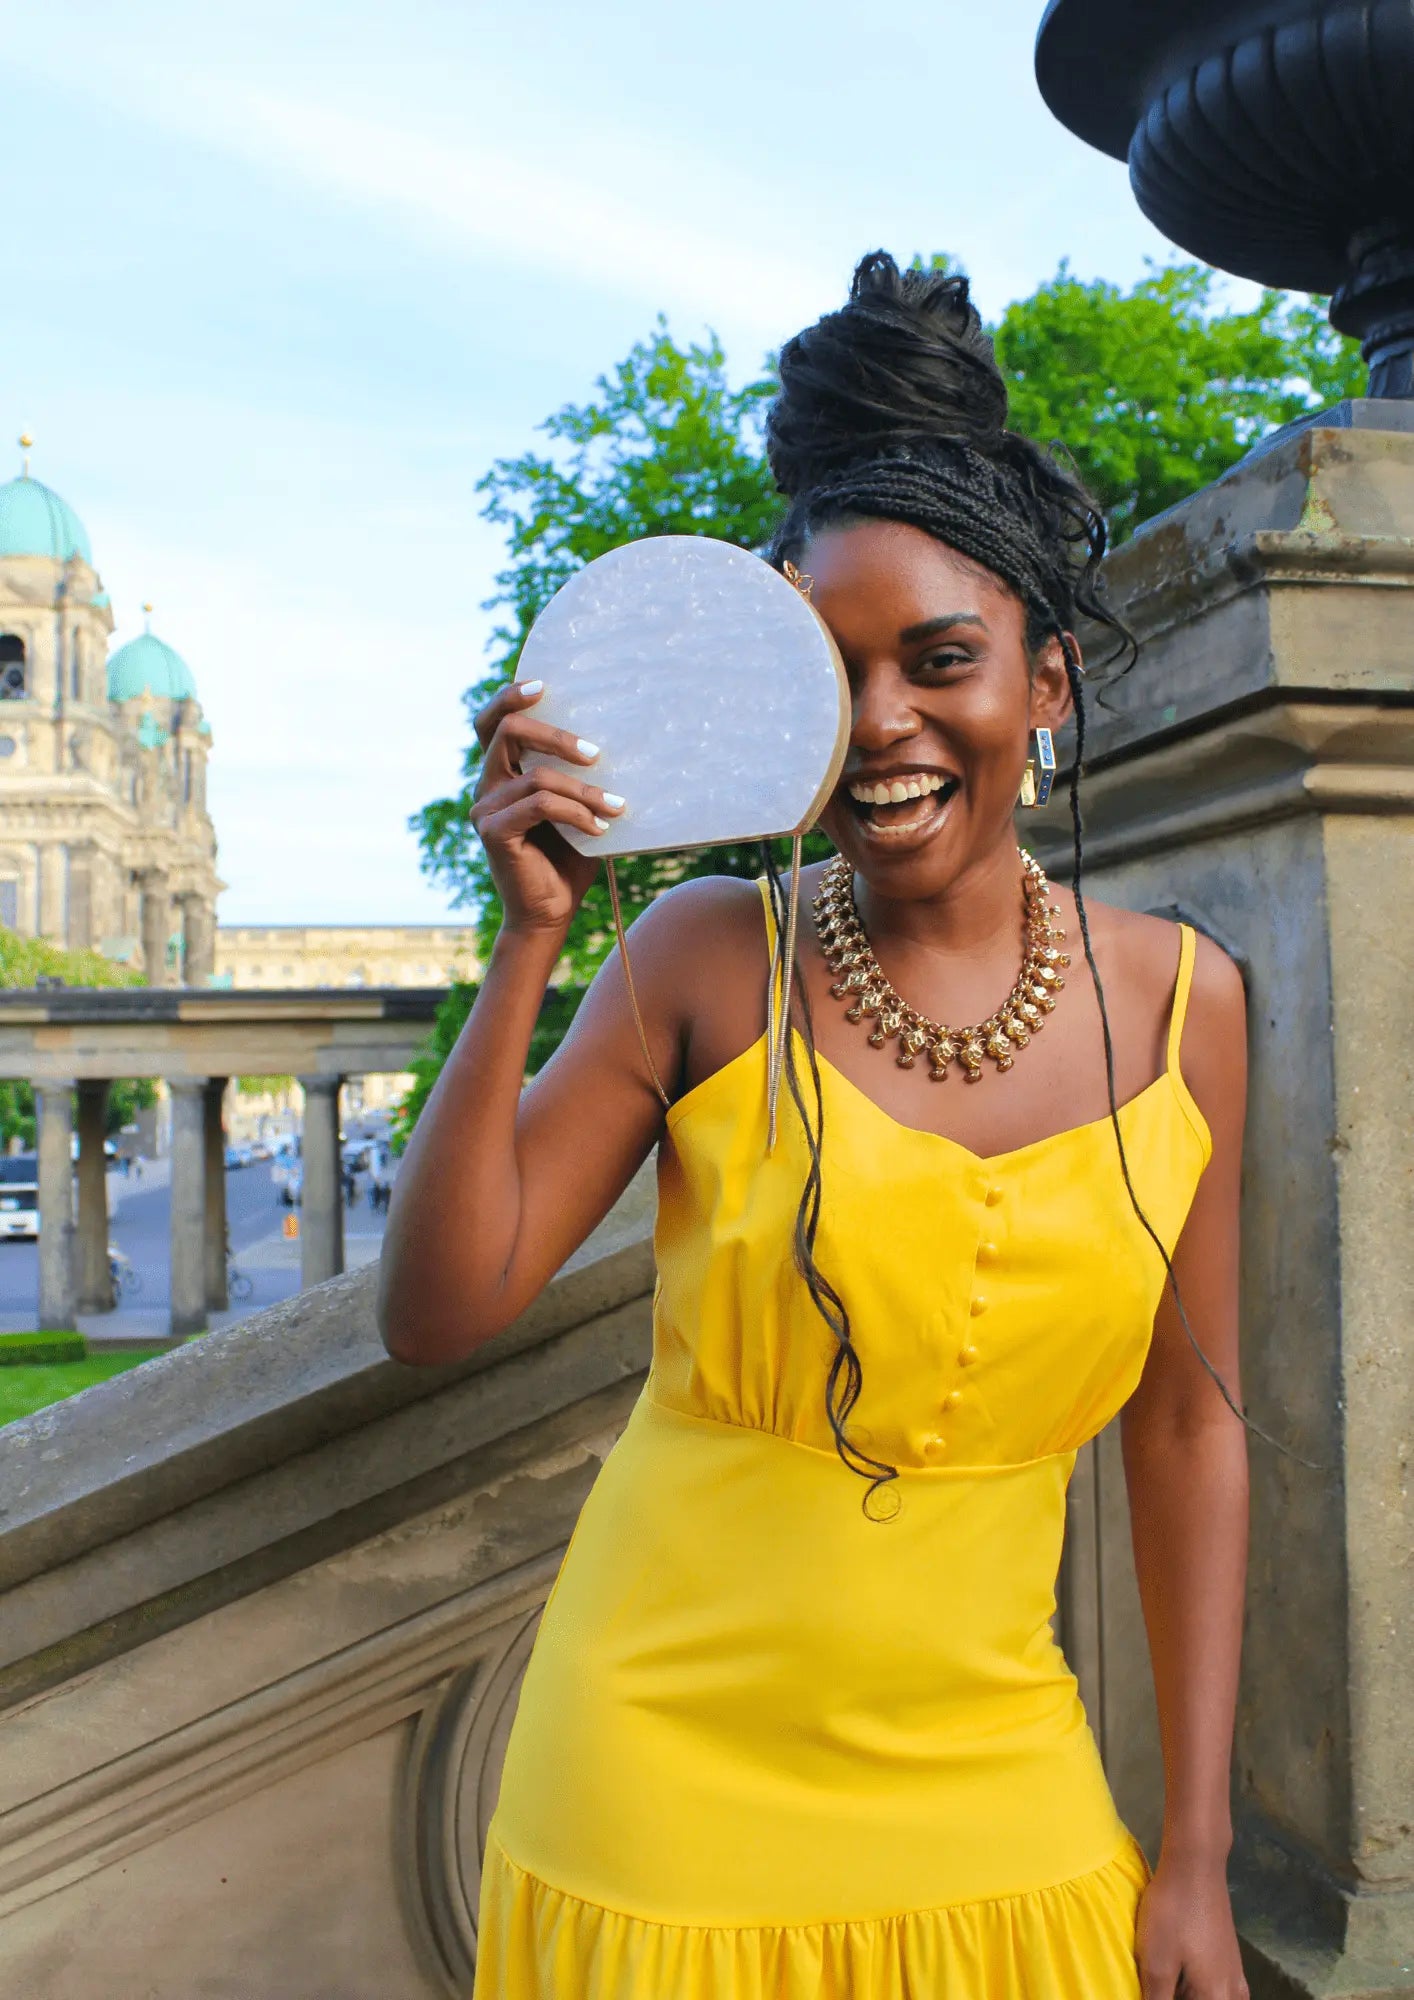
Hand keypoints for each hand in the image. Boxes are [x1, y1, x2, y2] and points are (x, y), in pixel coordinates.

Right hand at [470, 680, 625, 936]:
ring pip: (536, 775)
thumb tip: (625, 741)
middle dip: (555, 734)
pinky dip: (576, 812)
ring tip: (616, 805)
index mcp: (502, 773)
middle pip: (506, 731)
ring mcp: (485, 808)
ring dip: (584, 789)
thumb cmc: (569, 860)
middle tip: (596, 752)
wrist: (550, 914)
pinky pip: (539, 805)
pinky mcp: (493, 832)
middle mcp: (487, 785)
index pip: (492, 722)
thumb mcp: (579, 809)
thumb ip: (581, 777)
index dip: (510, 697)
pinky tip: (599, 829)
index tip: (543, 685)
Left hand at [1135, 1851, 1249, 1998]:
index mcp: (1217, 1998)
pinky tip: (1175, 1970)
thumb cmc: (1174, 1913)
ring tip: (1160, 1977)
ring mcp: (1235, 1974)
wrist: (1196, 1864)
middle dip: (1175, 1995)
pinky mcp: (1229, 1957)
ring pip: (1209, 1997)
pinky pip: (1214, 1987)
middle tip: (1154, 1980)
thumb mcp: (1156, 1963)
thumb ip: (1156, 1999)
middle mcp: (1233, 1993)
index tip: (1152, 1987)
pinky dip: (1193, 1985)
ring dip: (1184, 1991)